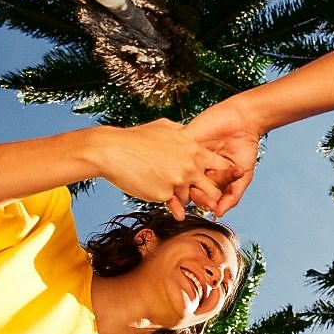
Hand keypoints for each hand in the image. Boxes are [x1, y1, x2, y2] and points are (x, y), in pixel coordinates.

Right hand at [93, 119, 240, 218]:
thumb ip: (183, 133)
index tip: (210, 178)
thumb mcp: (165, 127)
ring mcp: (178, 181)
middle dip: (206, 195)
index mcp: (193, 148)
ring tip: (166, 189)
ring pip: (190, 199)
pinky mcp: (165, 194)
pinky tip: (156, 192)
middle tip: (197, 195)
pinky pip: (174, 205)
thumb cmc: (136, 138)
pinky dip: (168, 203)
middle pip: (213, 190)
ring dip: (181, 198)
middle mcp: (190, 165)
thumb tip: (189, 134)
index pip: (221, 166)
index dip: (217, 174)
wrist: (112, 150)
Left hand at [184, 98, 261, 215]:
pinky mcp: (184, 140)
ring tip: (195, 185)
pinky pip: (175, 152)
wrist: (244, 122)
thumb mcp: (242, 177)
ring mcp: (189, 156)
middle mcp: (197, 169)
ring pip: (179, 172)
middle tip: (203, 197)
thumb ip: (232, 196)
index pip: (202, 195)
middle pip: (188, 187)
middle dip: (196, 194)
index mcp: (209, 179)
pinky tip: (187, 166)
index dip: (206, 202)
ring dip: (185, 181)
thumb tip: (218, 214)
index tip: (212, 207)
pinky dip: (179, 160)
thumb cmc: (245, 148)